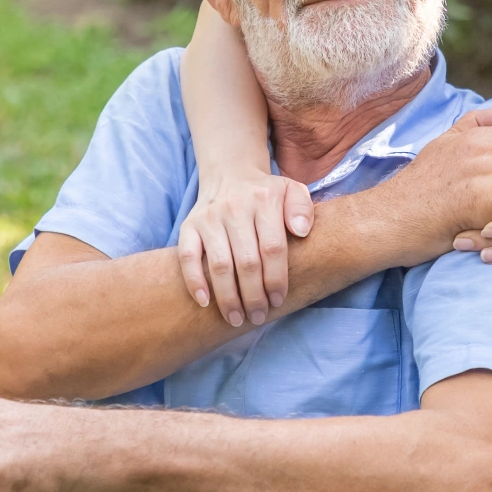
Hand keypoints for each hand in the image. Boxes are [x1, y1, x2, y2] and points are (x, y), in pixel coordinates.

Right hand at [179, 172, 314, 326]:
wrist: (230, 173)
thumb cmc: (266, 193)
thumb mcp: (292, 191)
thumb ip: (303, 209)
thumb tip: (301, 230)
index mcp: (264, 200)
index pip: (273, 248)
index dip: (276, 279)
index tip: (278, 300)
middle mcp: (236, 207)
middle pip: (247, 262)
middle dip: (254, 296)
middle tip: (258, 317)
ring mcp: (210, 217)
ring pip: (219, 264)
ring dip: (228, 297)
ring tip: (237, 319)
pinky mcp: (189, 225)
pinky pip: (188, 256)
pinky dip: (194, 281)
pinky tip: (204, 302)